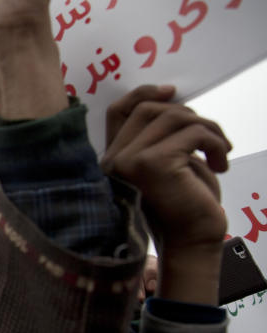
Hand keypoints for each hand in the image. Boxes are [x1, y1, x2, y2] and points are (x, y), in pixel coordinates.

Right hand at [101, 85, 230, 303]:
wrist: (191, 242)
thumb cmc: (185, 206)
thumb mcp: (168, 163)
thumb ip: (161, 136)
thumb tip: (172, 100)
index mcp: (113, 160)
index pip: (117, 112)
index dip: (143, 93)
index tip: (173, 91)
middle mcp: (113, 160)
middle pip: (149, 108)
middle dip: (187, 113)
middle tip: (210, 137)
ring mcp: (129, 161)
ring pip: (174, 116)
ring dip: (208, 128)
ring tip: (220, 152)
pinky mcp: (153, 164)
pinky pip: (192, 132)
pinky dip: (215, 143)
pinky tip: (220, 163)